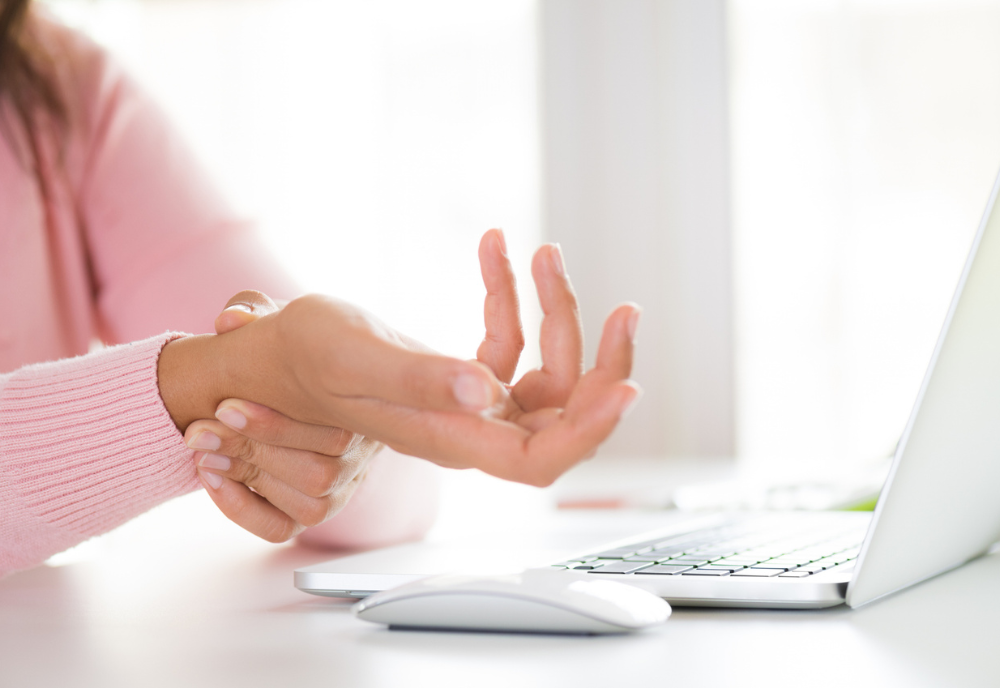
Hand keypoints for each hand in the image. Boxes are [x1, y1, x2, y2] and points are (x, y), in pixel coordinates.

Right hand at [157, 231, 638, 487]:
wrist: (272, 354)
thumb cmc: (298, 361)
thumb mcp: (353, 360)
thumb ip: (419, 379)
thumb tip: (485, 391)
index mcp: (450, 439)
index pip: (539, 459)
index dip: (590, 432)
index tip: (626, 387)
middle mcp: (469, 429)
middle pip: (563, 417)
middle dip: (601, 365)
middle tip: (624, 310)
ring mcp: (469, 404)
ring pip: (545, 375)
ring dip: (555, 314)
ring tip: (541, 252)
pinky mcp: (461, 378)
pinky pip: (507, 341)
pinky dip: (508, 296)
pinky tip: (493, 246)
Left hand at [186, 292, 382, 541]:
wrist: (284, 382)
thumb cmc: (287, 351)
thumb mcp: (276, 321)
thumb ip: (255, 312)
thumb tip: (230, 320)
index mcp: (360, 405)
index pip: (334, 431)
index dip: (273, 424)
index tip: (224, 406)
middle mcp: (360, 450)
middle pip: (319, 472)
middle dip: (249, 450)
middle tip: (197, 432)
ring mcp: (339, 486)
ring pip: (308, 503)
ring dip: (245, 478)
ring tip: (203, 454)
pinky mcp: (310, 509)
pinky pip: (283, 527)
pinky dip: (245, 511)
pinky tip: (215, 482)